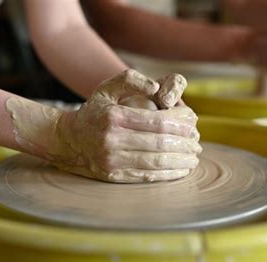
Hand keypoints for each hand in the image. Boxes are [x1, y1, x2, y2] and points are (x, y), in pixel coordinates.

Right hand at [52, 69, 200, 182]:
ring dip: (180, 161)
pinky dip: (168, 174)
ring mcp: (112, 160)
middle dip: (184, 144)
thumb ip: (131, 80)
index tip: (194, 124)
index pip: (158, 121)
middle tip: (198, 143)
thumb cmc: (94, 111)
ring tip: (194, 158)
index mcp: (115, 116)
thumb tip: (156, 88)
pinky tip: (180, 170)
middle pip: (160, 143)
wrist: (69, 140)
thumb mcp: (107, 88)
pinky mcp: (114, 176)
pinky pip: (147, 176)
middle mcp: (112, 140)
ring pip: (156, 162)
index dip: (181, 124)